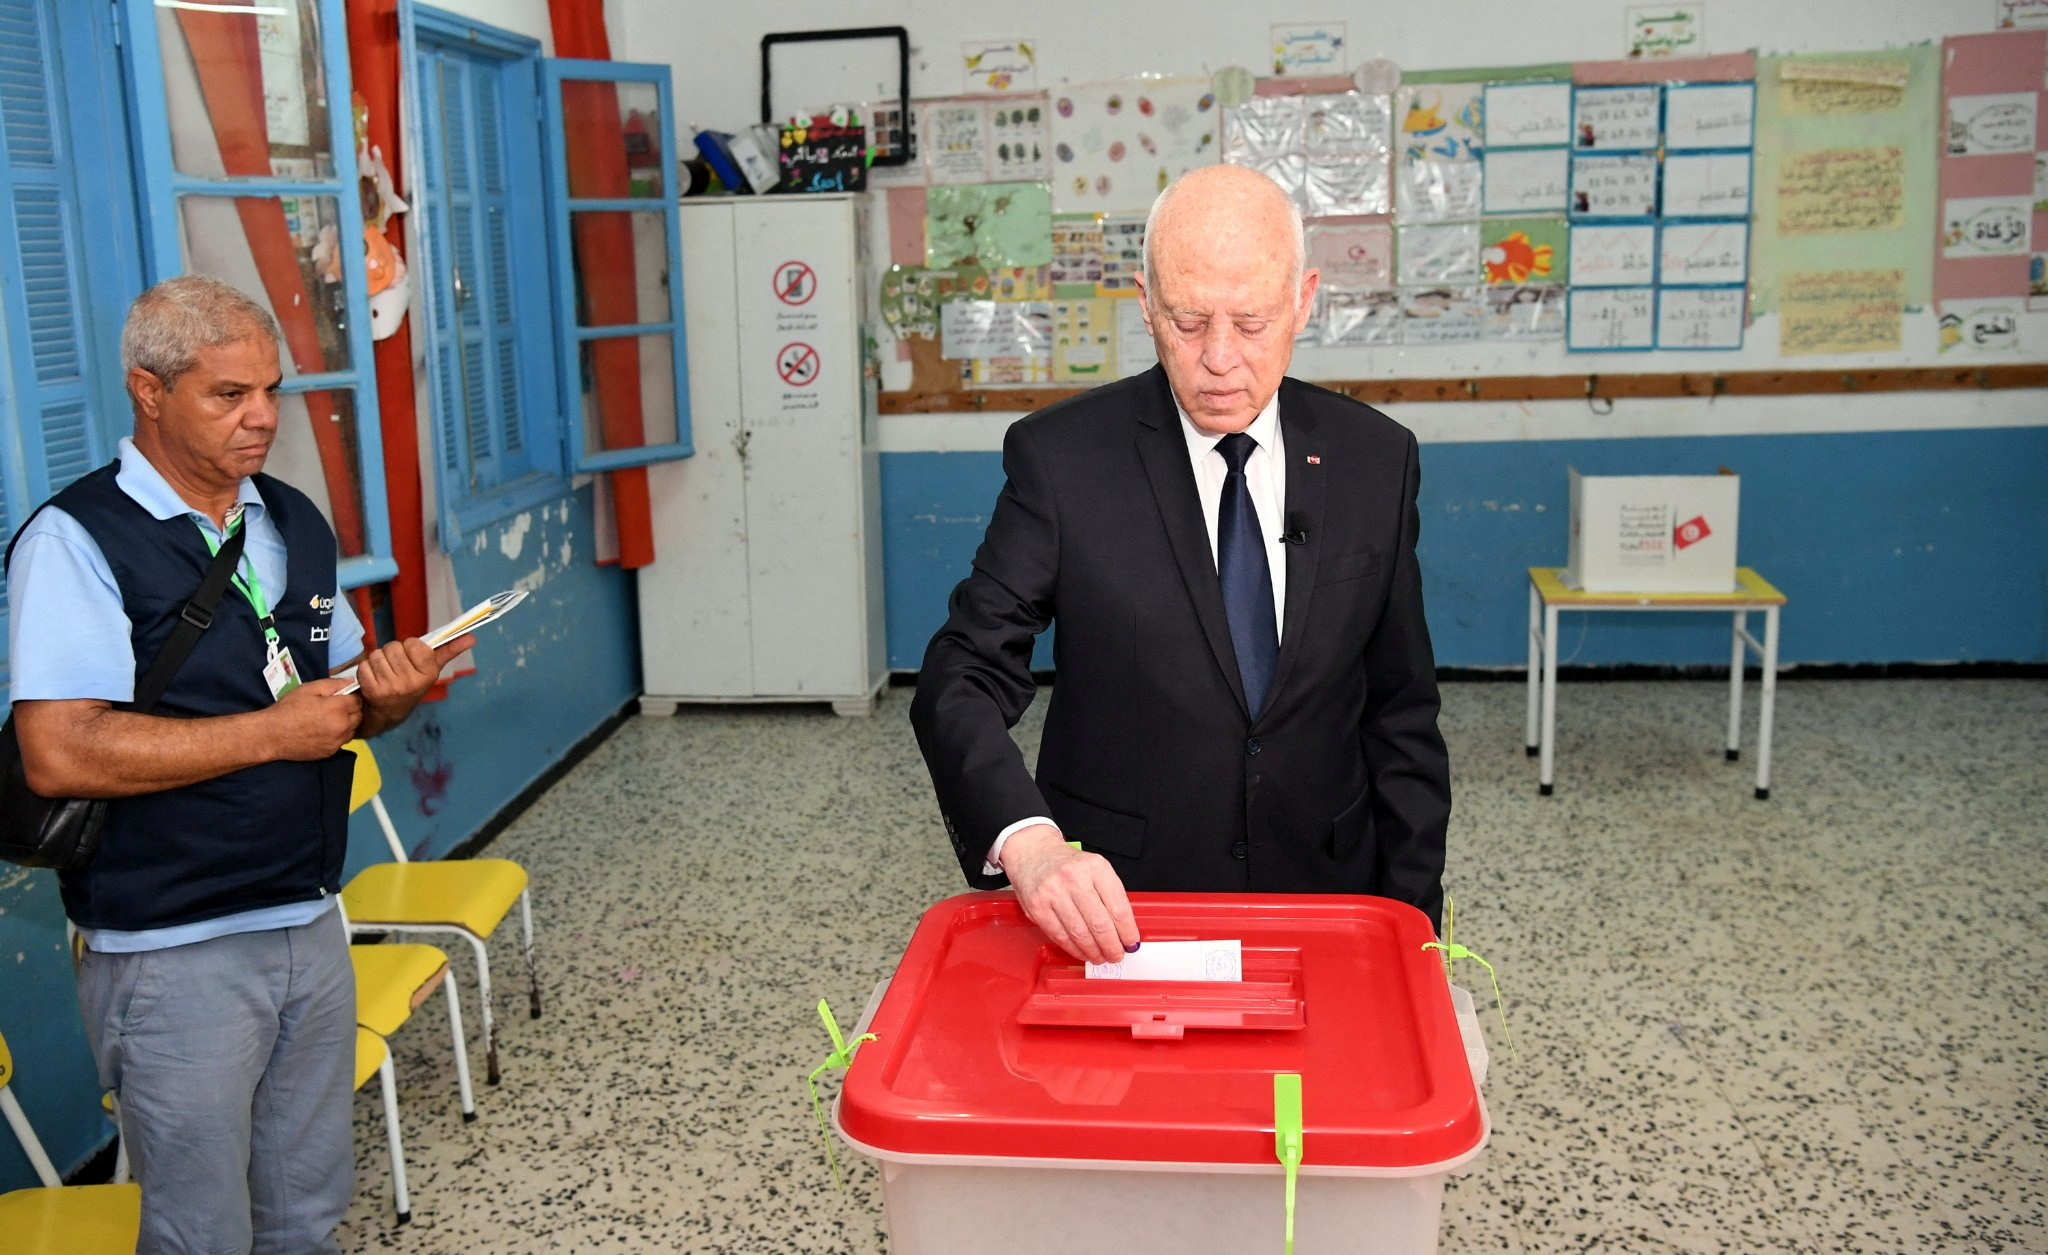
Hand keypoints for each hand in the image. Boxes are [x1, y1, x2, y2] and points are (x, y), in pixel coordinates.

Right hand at [267, 678, 362, 759]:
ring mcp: (337, 741)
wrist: (271, 735)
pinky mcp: (331, 752)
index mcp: (337, 708)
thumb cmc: (288, 708)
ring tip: (330, 718)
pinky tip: (325, 730)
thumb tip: (351, 681)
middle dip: (351, 709)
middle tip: (335, 706)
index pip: (358, 700)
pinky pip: (343, 741)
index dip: (351, 696)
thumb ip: (333, 684)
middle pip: (359, 715)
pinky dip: (339, 735)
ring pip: (353, 729)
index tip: (342, 696)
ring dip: (347, 723)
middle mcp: (342, 726)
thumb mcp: (308, 689)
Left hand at [355, 633, 473, 707]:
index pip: (415, 644)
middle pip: (393, 647)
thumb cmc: (414, 682)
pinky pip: (364, 665)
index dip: (411, 646)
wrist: (391, 711)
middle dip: (393, 652)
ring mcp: (390, 687)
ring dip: (379, 660)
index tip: (412, 656)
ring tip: (385, 671)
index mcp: (428, 674)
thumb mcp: (433, 668)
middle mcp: (410, 682)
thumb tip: (472, 637)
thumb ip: (450, 649)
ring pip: (377, 654)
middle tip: (397, 665)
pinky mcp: (372, 690)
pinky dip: (367, 669)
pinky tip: (374, 678)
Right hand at [1000, 824, 1140, 964]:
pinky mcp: (1037, 907)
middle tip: (1116, 955)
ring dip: (1093, 951)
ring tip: (1100, 956)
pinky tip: (1082, 952)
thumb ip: (1110, 895)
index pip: (1118, 907)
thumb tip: (1124, 929)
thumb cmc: (1068, 865)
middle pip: (1100, 924)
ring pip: (1080, 933)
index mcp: (1095, 868)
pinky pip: (1060, 936)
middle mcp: (1074, 878)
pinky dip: (1074, 949)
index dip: (1127, 931)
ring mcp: (1054, 893)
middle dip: (1112, 946)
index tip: (1131, 942)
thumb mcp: (1095, 869)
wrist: (1034, 854)